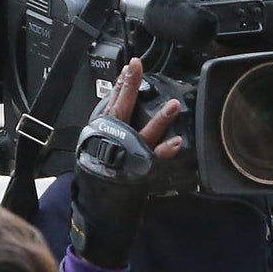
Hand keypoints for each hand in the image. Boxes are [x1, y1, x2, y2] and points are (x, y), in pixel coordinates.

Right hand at [69, 57, 181, 269]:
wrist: (97, 205)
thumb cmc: (98, 174)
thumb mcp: (96, 144)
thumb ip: (108, 124)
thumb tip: (117, 101)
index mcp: (102, 130)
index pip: (111, 101)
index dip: (121, 83)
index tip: (130, 66)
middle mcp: (114, 139)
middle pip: (121, 108)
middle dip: (130, 87)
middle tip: (138, 67)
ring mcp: (128, 154)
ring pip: (144, 132)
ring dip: (159, 119)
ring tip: (173, 104)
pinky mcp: (140, 169)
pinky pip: (155, 159)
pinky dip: (165, 150)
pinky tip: (176, 141)